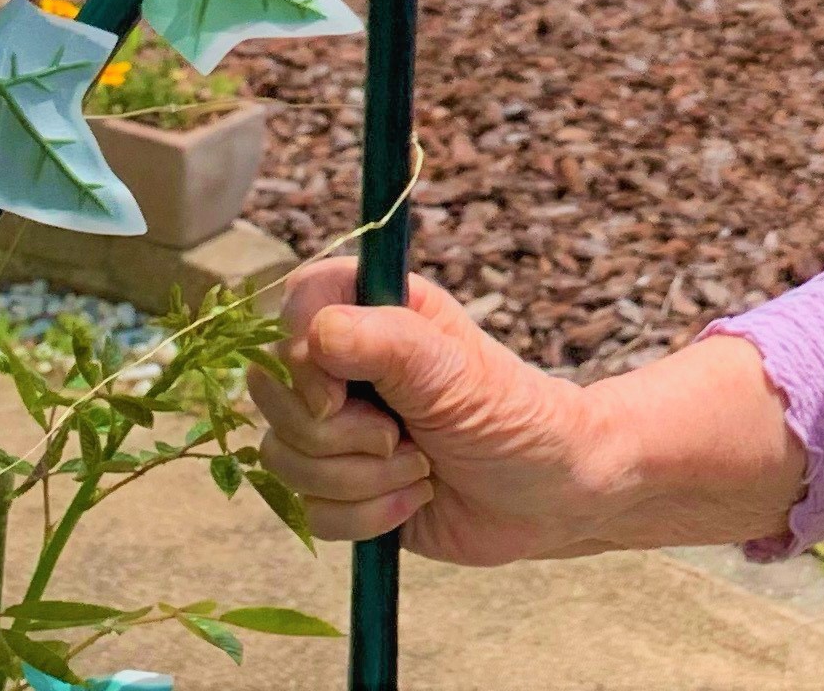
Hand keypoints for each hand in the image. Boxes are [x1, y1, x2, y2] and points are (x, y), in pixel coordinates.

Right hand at [247, 261, 597, 564]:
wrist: (550, 497)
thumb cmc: (515, 416)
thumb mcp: (456, 372)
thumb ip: (385, 342)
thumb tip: (314, 334)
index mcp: (376, 311)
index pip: (296, 306)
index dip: (300, 358)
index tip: (339, 396)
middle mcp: (346, 365)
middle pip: (273, 393)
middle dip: (340, 435)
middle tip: (405, 434)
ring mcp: (337, 427)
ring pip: (283, 458)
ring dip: (362, 479)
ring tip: (423, 466)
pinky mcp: (339, 487)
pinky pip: (308, 510)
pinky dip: (366, 516)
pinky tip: (416, 500)